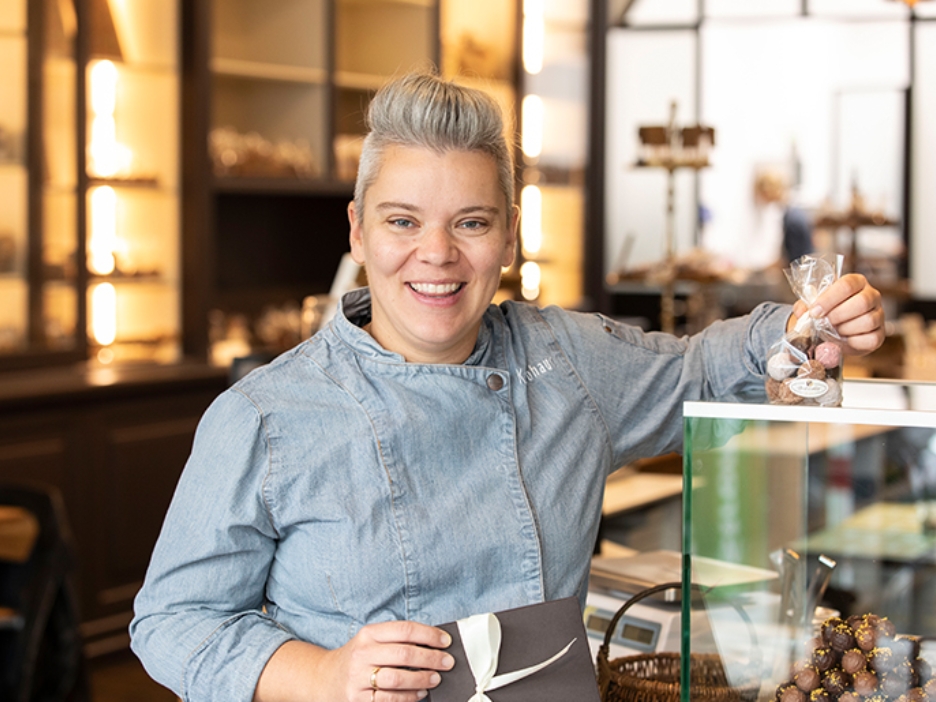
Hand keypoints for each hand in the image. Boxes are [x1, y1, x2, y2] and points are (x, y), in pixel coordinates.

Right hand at [324, 620, 453, 701]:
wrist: (324, 678)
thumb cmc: (358, 657)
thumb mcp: (371, 640)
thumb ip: (397, 639)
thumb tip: (434, 643)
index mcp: (368, 634)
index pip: (405, 630)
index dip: (429, 635)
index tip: (446, 641)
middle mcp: (362, 653)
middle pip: (404, 654)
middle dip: (431, 659)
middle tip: (447, 662)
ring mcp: (358, 678)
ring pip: (397, 679)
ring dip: (422, 679)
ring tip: (435, 678)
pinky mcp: (358, 699)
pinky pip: (389, 700)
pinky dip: (408, 698)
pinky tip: (419, 694)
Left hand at [787, 273, 884, 355]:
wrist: (835, 333)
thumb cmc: (827, 313)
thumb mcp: (814, 306)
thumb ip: (805, 305)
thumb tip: (802, 311)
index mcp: (856, 282)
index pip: (847, 285)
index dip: (829, 299)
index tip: (815, 311)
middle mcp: (871, 295)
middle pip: (862, 302)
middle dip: (837, 315)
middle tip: (823, 323)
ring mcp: (879, 315)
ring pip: (867, 321)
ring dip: (845, 329)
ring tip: (833, 330)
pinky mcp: (880, 334)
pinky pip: (870, 339)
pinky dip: (853, 342)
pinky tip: (843, 339)